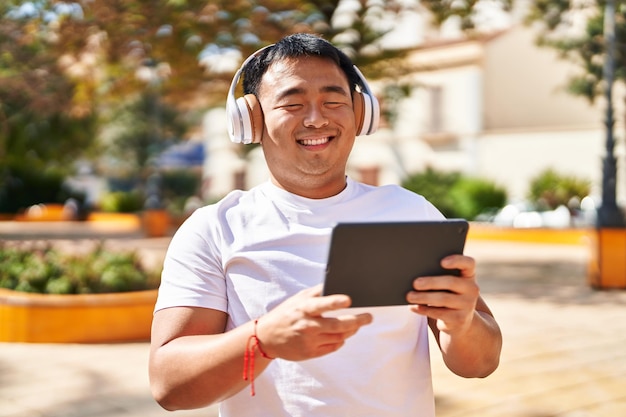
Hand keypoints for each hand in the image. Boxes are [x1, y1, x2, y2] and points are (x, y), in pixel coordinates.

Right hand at [255, 284, 372, 360]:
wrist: (267, 337)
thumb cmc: (286, 313)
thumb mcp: (298, 298)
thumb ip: (317, 292)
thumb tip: (335, 283)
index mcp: (304, 308)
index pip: (322, 304)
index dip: (335, 302)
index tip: (348, 300)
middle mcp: (307, 325)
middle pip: (338, 325)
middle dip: (357, 321)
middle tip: (368, 317)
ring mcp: (309, 341)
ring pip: (339, 337)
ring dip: (351, 330)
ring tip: (357, 324)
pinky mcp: (310, 353)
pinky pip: (333, 347)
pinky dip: (341, 340)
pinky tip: (342, 335)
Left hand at [406, 254, 479, 334]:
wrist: (460, 320)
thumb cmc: (448, 294)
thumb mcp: (447, 284)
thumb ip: (437, 275)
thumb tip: (415, 275)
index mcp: (468, 275)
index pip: (468, 263)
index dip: (457, 261)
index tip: (442, 262)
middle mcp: (471, 289)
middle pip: (451, 282)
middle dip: (431, 282)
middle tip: (415, 283)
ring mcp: (467, 305)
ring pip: (443, 299)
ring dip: (424, 297)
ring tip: (409, 296)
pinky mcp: (460, 319)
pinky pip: (439, 313)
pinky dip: (424, 309)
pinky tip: (414, 307)